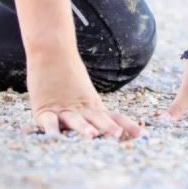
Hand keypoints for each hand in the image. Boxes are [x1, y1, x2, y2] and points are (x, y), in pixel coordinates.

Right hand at [28, 51, 143, 139]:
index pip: (115, 117)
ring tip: (91, 135)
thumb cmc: (68, 73)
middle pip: (98, 119)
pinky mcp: (43, 110)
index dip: (129, 126)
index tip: (144, 136)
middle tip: (118, 135)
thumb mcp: (85, 94)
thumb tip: (114, 124)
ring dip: (83, 128)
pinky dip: (51, 129)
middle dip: (108, 128)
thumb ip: (95, 109)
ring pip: (75, 120)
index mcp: (93, 107)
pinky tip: (54, 137)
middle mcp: (81, 110)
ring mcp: (63, 110)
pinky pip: (48, 122)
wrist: (52, 51)